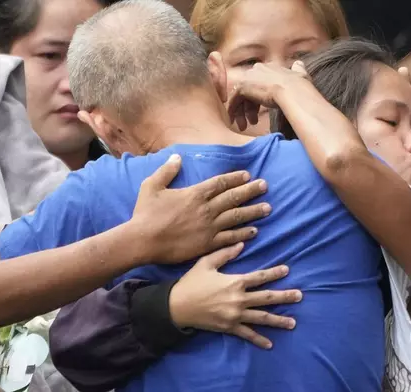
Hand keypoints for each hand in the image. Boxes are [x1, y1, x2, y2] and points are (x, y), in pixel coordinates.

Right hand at [130, 154, 271, 263]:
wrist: (142, 241)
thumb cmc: (145, 213)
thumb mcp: (151, 186)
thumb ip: (167, 171)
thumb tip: (177, 157)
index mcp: (195, 194)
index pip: (221, 183)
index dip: (236, 178)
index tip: (248, 175)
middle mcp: (206, 209)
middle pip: (234, 198)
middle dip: (251, 191)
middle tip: (265, 186)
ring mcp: (209, 227)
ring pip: (237, 217)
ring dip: (253, 212)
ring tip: (268, 208)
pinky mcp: (208, 244)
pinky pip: (230, 238)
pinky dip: (243, 234)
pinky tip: (254, 231)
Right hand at [169, 243, 302, 348]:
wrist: (176, 306)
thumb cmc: (191, 282)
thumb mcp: (207, 263)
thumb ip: (225, 253)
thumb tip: (242, 243)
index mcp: (235, 282)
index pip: (260, 277)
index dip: (275, 273)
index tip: (287, 270)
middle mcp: (238, 299)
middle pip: (267, 298)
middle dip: (285, 297)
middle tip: (300, 296)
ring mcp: (235, 315)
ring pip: (261, 317)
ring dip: (278, 320)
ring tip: (293, 322)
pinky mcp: (229, 327)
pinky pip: (247, 334)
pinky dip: (258, 339)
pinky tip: (270, 344)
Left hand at [228, 61, 309, 130]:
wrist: (294, 92)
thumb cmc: (300, 88)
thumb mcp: (300, 75)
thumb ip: (298, 70)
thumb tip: (299, 64)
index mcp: (269, 67)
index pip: (259, 83)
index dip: (260, 98)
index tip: (262, 110)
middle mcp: (257, 69)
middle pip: (249, 90)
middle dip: (250, 107)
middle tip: (253, 122)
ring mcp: (248, 77)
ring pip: (241, 96)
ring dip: (242, 112)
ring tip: (245, 126)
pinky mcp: (242, 87)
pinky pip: (234, 100)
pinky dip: (233, 111)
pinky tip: (234, 121)